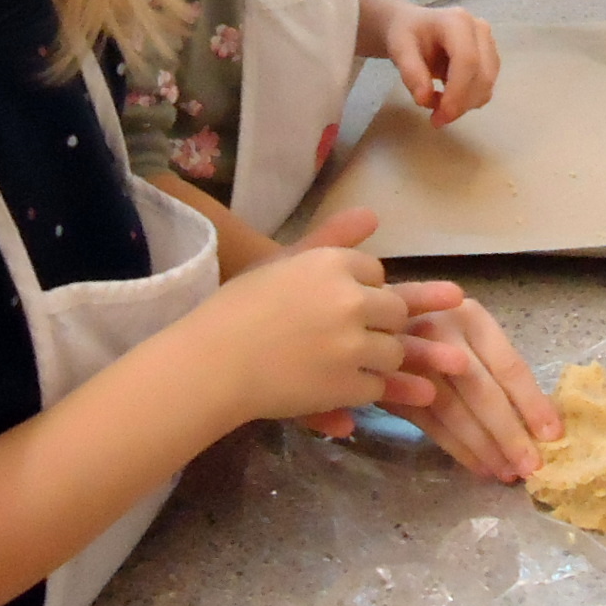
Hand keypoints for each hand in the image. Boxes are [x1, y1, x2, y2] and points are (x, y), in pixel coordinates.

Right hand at [185, 242, 462, 427]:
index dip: (359, 291)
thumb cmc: (236, 309)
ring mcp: (353, 345)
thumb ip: (330, 238)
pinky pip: (376, 388)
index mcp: (332, 264)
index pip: (376, 273)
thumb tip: (375, 215)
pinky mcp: (348, 386)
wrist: (210, 364)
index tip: (333, 306)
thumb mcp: (281, 262)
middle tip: (341, 337)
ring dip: (373, 359)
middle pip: (395, 311)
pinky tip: (330, 386)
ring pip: (393, 352)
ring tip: (336, 363)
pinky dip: (358, 390)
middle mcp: (350, 300)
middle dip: (377, 324)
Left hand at [381, 1, 501, 125]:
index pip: (467, 60)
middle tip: (436, 119)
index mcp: (457, 22)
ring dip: (464, 104)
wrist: (414, 27)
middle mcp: (480, 30)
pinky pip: (485, 88)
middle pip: (483, 75)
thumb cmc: (406, 34)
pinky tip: (447, 97)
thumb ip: (410, 72)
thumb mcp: (399, 48)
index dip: (457, 91)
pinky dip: (468, 101)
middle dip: (461, 104)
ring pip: (487, 85)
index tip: (441, 116)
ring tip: (436, 103)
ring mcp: (489, 44)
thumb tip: (424, 99)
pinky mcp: (491, 60)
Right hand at [388, 295, 562, 481]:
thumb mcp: (470, 332)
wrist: (371, 323)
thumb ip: (497, 366)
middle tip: (531, 467)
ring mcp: (413, 360)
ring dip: (484, 448)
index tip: (553, 435)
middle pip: (483, 392)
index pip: (509, 366)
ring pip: (455, 412)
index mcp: (471, 317)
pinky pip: (431, 424)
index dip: (532, 404)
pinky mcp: (392, 386)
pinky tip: (478, 466)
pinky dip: (457, 449)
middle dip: (509, 434)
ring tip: (506, 473)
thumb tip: (541, 422)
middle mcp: (442, 334)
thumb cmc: (438, 330)